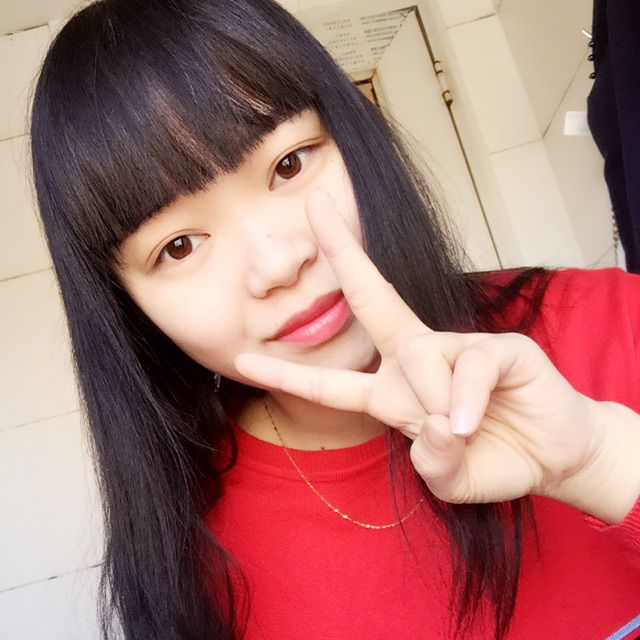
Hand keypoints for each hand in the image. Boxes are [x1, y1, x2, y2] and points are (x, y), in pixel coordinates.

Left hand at [234, 188, 605, 507]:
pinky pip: (468, 367)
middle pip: (371, 300)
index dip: (289, 374)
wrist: (557, 457)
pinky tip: (471, 421)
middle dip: (342, 252)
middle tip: (313, 206)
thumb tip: (433, 426)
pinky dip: (463, 398)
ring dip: (431, 399)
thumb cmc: (495, 458)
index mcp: (395, 392)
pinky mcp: (499, 349)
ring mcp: (458, 348)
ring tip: (461, 431)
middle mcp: (419, 359)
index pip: (333, 383)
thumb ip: (432, 463)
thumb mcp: (451, 478)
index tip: (243, 359)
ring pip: (419, 354)